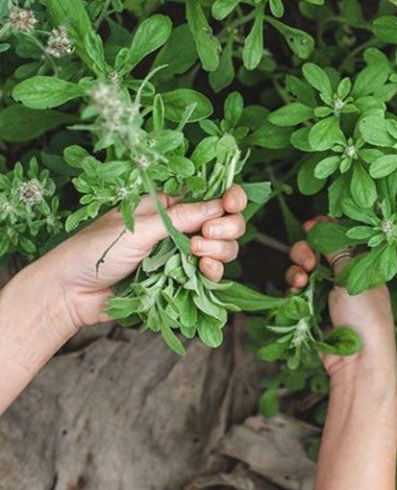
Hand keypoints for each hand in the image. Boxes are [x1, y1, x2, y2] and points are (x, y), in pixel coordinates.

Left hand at [39, 185, 246, 328]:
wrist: (72, 293)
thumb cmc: (95, 250)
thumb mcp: (140, 228)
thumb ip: (181, 217)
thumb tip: (218, 205)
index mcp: (168, 205)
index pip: (210, 197)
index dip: (229, 199)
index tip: (231, 206)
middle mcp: (180, 227)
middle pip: (224, 223)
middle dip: (226, 228)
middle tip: (207, 236)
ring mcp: (182, 255)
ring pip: (223, 249)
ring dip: (220, 251)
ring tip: (197, 255)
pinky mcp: (181, 281)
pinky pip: (211, 275)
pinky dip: (214, 274)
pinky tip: (204, 273)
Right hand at [285, 218, 396, 378]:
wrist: (359, 362)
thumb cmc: (366, 317)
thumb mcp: (352, 276)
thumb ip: (335, 249)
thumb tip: (323, 223)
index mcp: (363, 266)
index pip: (340, 239)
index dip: (323, 229)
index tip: (309, 226)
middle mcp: (344, 278)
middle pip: (316, 252)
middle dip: (306, 252)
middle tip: (308, 261)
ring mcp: (328, 295)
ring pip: (303, 271)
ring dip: (297, 270)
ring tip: (301, 280)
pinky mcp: (313, 312)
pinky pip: (297, 293)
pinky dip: (293, 290)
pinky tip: (295, 292)